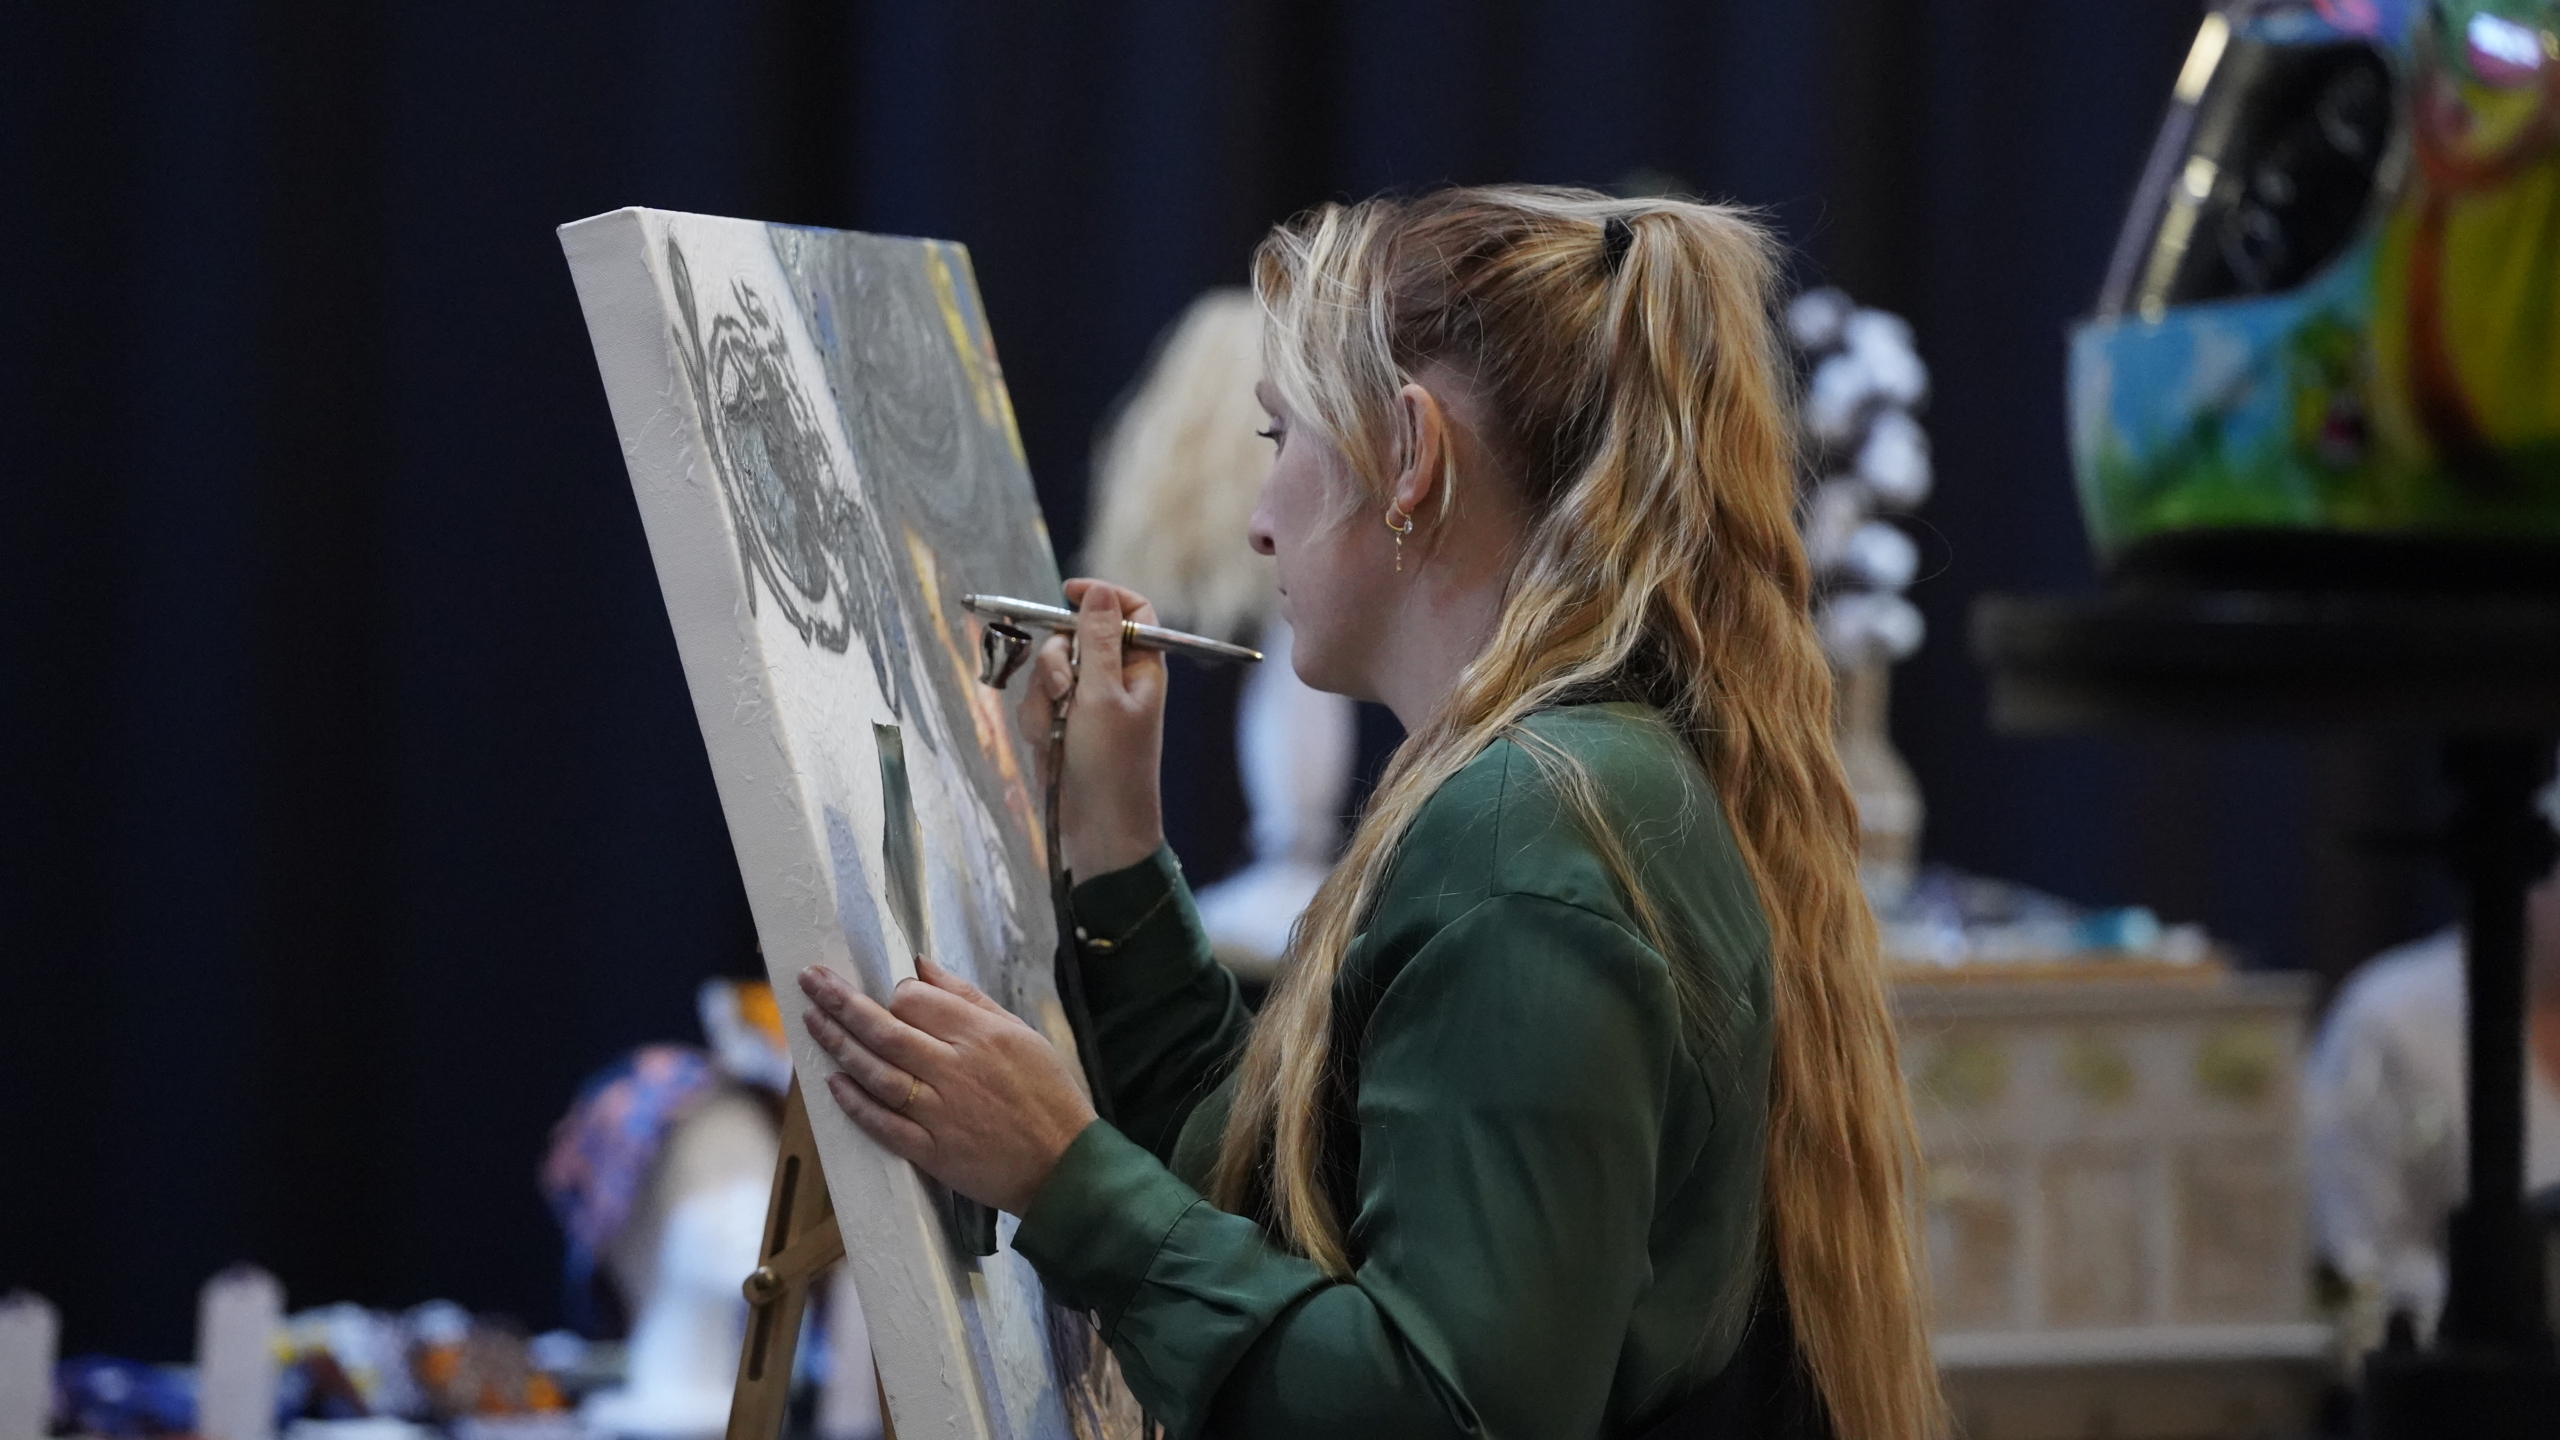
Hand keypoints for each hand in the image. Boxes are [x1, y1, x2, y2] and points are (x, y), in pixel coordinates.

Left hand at [799, 957, 1097, 1215]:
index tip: (885, 995)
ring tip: (810, 1021)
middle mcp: (955, 1068)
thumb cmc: (1047, 1094)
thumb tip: (922, 966)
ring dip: (838, 1045)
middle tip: (810, 980)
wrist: (1065, 1166)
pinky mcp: (932, 1151)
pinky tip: (833, 1082)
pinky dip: (855, 1102)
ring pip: (875, 1072)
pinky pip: (883, 1123)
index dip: (892, 994)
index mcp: (981, 1034)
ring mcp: (940, 1112)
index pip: (914, 1000)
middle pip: (884, 1029)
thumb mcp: (1020, 1032)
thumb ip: (968, 998)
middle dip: (840, 1001)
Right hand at [1015, 578, 1164, 878]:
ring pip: (1047, 671)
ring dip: (1044, 698)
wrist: (1097, 829)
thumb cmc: (1112, 766)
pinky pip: (1036, 702)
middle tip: (1063, 688)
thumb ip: (1097, 642)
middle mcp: (1114, 680)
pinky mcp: (1060, 725)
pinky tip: (1047, 745)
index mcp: (1141, 667)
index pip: (1131, 611)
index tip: (1067, 592)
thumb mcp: (1103, 697)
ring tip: (1057, 729)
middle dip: (1058, 659)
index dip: (1102, 597)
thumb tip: (1099, 593)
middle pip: (1074, 636)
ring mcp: (1085, 703)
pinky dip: (1036, 721)